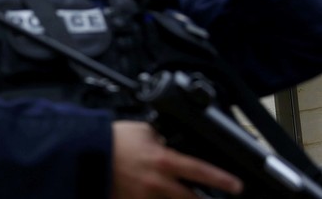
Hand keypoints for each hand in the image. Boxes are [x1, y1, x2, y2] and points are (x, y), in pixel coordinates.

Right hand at [112, 121, 242, 197]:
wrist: (85, 154)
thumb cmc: (111, 140)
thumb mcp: (142, 130)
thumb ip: (160, 138)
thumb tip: (168, 142)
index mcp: (164, 161)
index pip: (201, 171)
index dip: (222, 180)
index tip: (236, 187)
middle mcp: (158, 183)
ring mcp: (144, 197)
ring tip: (185, 196)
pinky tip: (155, 195)